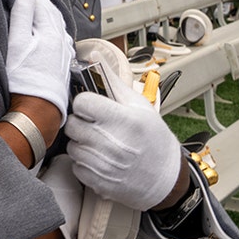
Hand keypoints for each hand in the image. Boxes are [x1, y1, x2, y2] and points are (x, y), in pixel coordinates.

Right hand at [6, 0, 72, 122]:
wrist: (36, 111)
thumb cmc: (23, 77)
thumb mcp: (17, 39)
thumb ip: (23, 9)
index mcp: (51, 30)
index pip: (41, 3)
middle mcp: (62, 40)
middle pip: (52, 14)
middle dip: (41, 3)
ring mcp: (63, 55)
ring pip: (58, 28)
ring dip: (48, 17)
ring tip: (38, 11)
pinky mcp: (62, 68)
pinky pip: (60, 42)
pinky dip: (52, 33)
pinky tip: (48, 37)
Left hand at [65, 63, 182, 210]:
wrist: (166, 178)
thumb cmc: (153, 138)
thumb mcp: (139, 105)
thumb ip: (112, 81)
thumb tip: (92, 56)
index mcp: (124, 120)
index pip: (82, 102)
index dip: (86, 102)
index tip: (94, 107)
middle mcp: (112, 143)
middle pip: (73, 124)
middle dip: (82, 122)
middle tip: (97, 125)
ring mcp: (104, 165)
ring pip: (72, 145)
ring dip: (82, 142)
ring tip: (101, 142)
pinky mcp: (98, 182)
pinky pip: (76, 165)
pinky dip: (84, 162)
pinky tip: (100, 158)